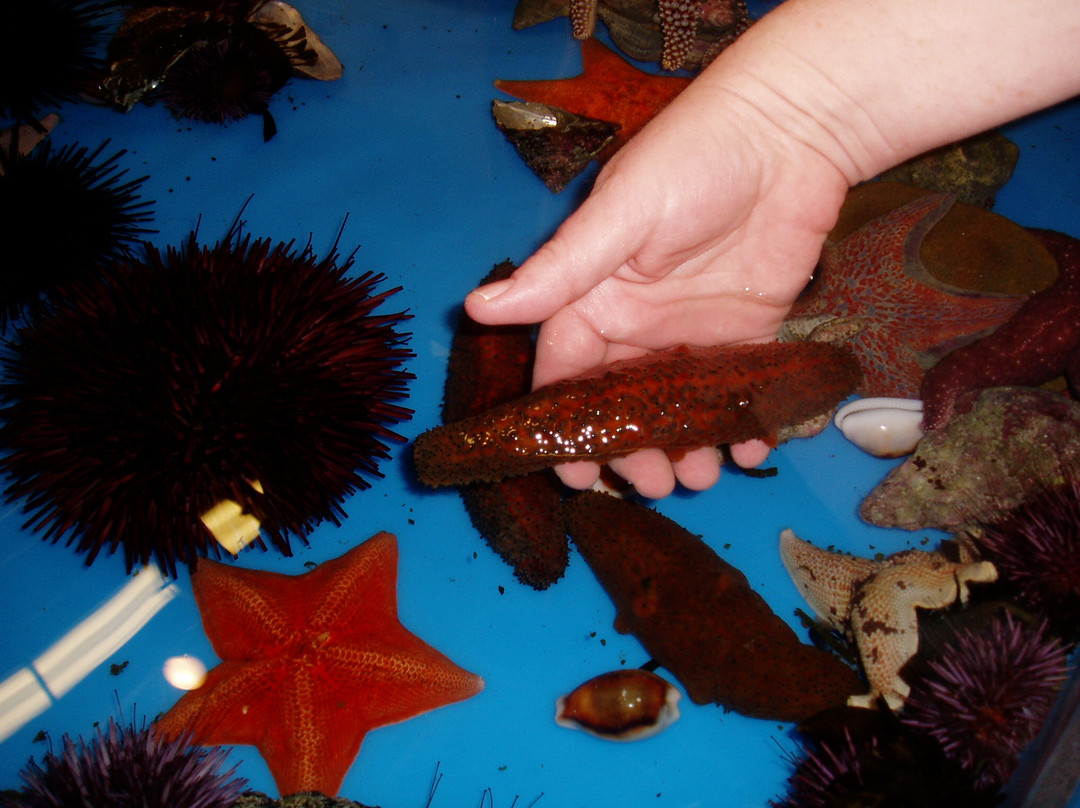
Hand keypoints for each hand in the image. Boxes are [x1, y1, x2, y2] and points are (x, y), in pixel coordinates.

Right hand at [465, 75, 849, 497]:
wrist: (790, 131)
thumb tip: (476, 308)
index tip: (570, 473)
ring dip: (685, 448)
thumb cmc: (692, 162)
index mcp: (595, 298)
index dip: (563, 424)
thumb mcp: (619, 216)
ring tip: (701, 478)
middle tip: (651, 484)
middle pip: (622, 404)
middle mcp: (637, 324)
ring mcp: (692, 334)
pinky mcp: (747, 335)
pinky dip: (743, 426)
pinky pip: (736, 394)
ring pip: (677, 409)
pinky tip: (752, 452)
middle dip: (630, 450)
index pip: (565, 370)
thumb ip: (559, 271)